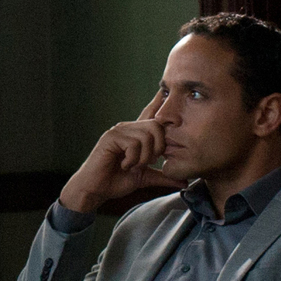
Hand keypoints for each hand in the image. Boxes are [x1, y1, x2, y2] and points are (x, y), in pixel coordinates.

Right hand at [56, 96, 185, 214]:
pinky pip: (133, 143)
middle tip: (147, 162)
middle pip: (156, 125)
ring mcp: (118, 131)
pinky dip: (132, 159)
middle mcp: (128, 128)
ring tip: (133, 166)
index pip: (151, 114)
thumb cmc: (116, 182)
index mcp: (136, 134)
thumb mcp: (145, 177)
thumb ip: (163, 176)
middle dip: (158, 147)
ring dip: (143, 157)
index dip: (159, 101)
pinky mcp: (111, 137)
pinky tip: (123, 165)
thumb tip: (184, 181)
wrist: (96, 191)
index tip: (166, 90)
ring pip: (146, 136)